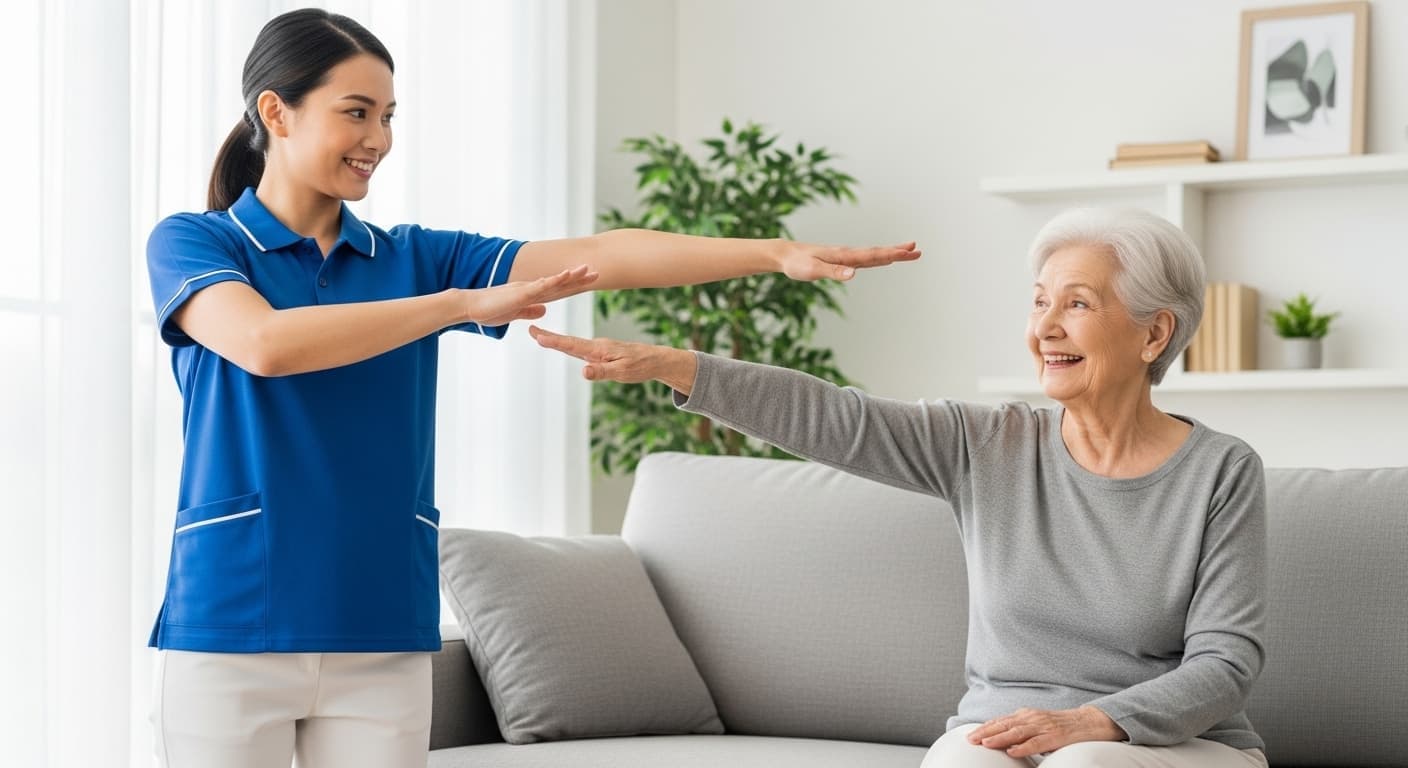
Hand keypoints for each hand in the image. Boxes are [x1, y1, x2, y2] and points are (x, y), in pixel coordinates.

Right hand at [462, 265, 598, 326]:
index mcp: (531, 294)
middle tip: (598, 272)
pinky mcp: (520, 293)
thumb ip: (529, 310)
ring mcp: (526, 289)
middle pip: (560, 283)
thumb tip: (543, 310)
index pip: (558, 289)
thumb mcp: (515, 313)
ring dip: (570, 275)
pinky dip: (553, 281)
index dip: (574, 284)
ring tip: (587, 269)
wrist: (470, 307)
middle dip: (579, 278)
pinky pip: (540, 286)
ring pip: (553, 281)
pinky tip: (565, 276)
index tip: (590, 280)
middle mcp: (531, 288)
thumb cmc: (489, 310)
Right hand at [528, 325, 697, 393]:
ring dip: (557, 341)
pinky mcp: (602, 353)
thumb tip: (582, 371)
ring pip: (574, 345)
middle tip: (531, 330)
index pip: (571, 345)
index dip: (553, 340)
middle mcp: (596, 346)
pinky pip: (581, 349)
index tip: (536, 334)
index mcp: (599, 349)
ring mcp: (599, 349)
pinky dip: (568, 345)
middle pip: (569, 342)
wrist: (656, 359)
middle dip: (549, 337)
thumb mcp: (622, 372)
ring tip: (540, 337)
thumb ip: (601, 372)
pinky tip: (563, 346)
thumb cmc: (640, 366)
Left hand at [777, 241, 920, 281]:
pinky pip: (864, 259)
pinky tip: (883, 260)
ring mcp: (845, 257)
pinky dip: (878, 258)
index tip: (910, 252)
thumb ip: (833, 272)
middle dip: (898, 253)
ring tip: (908, 252)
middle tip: (918, 251)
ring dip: (891, 254)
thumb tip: (853, 274)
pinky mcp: (840, 260)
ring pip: (873, 255)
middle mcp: (848, 254)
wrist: (785, 254)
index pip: (873, 255)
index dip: (893, 254)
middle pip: (878, 253)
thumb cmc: (797, 263)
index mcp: (844, 256)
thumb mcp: (813, 270)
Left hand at [966, 706, 1125, 757]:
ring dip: (1000, 738)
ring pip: (1018, 732)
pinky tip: (1013, 751)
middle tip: (970, 740)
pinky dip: (1024, 747)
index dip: (985, 728)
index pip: (1001, 721)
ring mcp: (1044, 726)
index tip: (970, 735)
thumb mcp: (1039, 725)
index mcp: (1027, 715)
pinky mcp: (1056, 736)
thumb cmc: (1063, 726)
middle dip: (986, 732)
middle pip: (1005, 725)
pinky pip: (1037, 743)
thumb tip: (1004, 742)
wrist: (1091, 722)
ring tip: (986, 744)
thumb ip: (1023, 730)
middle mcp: (1033, 718)